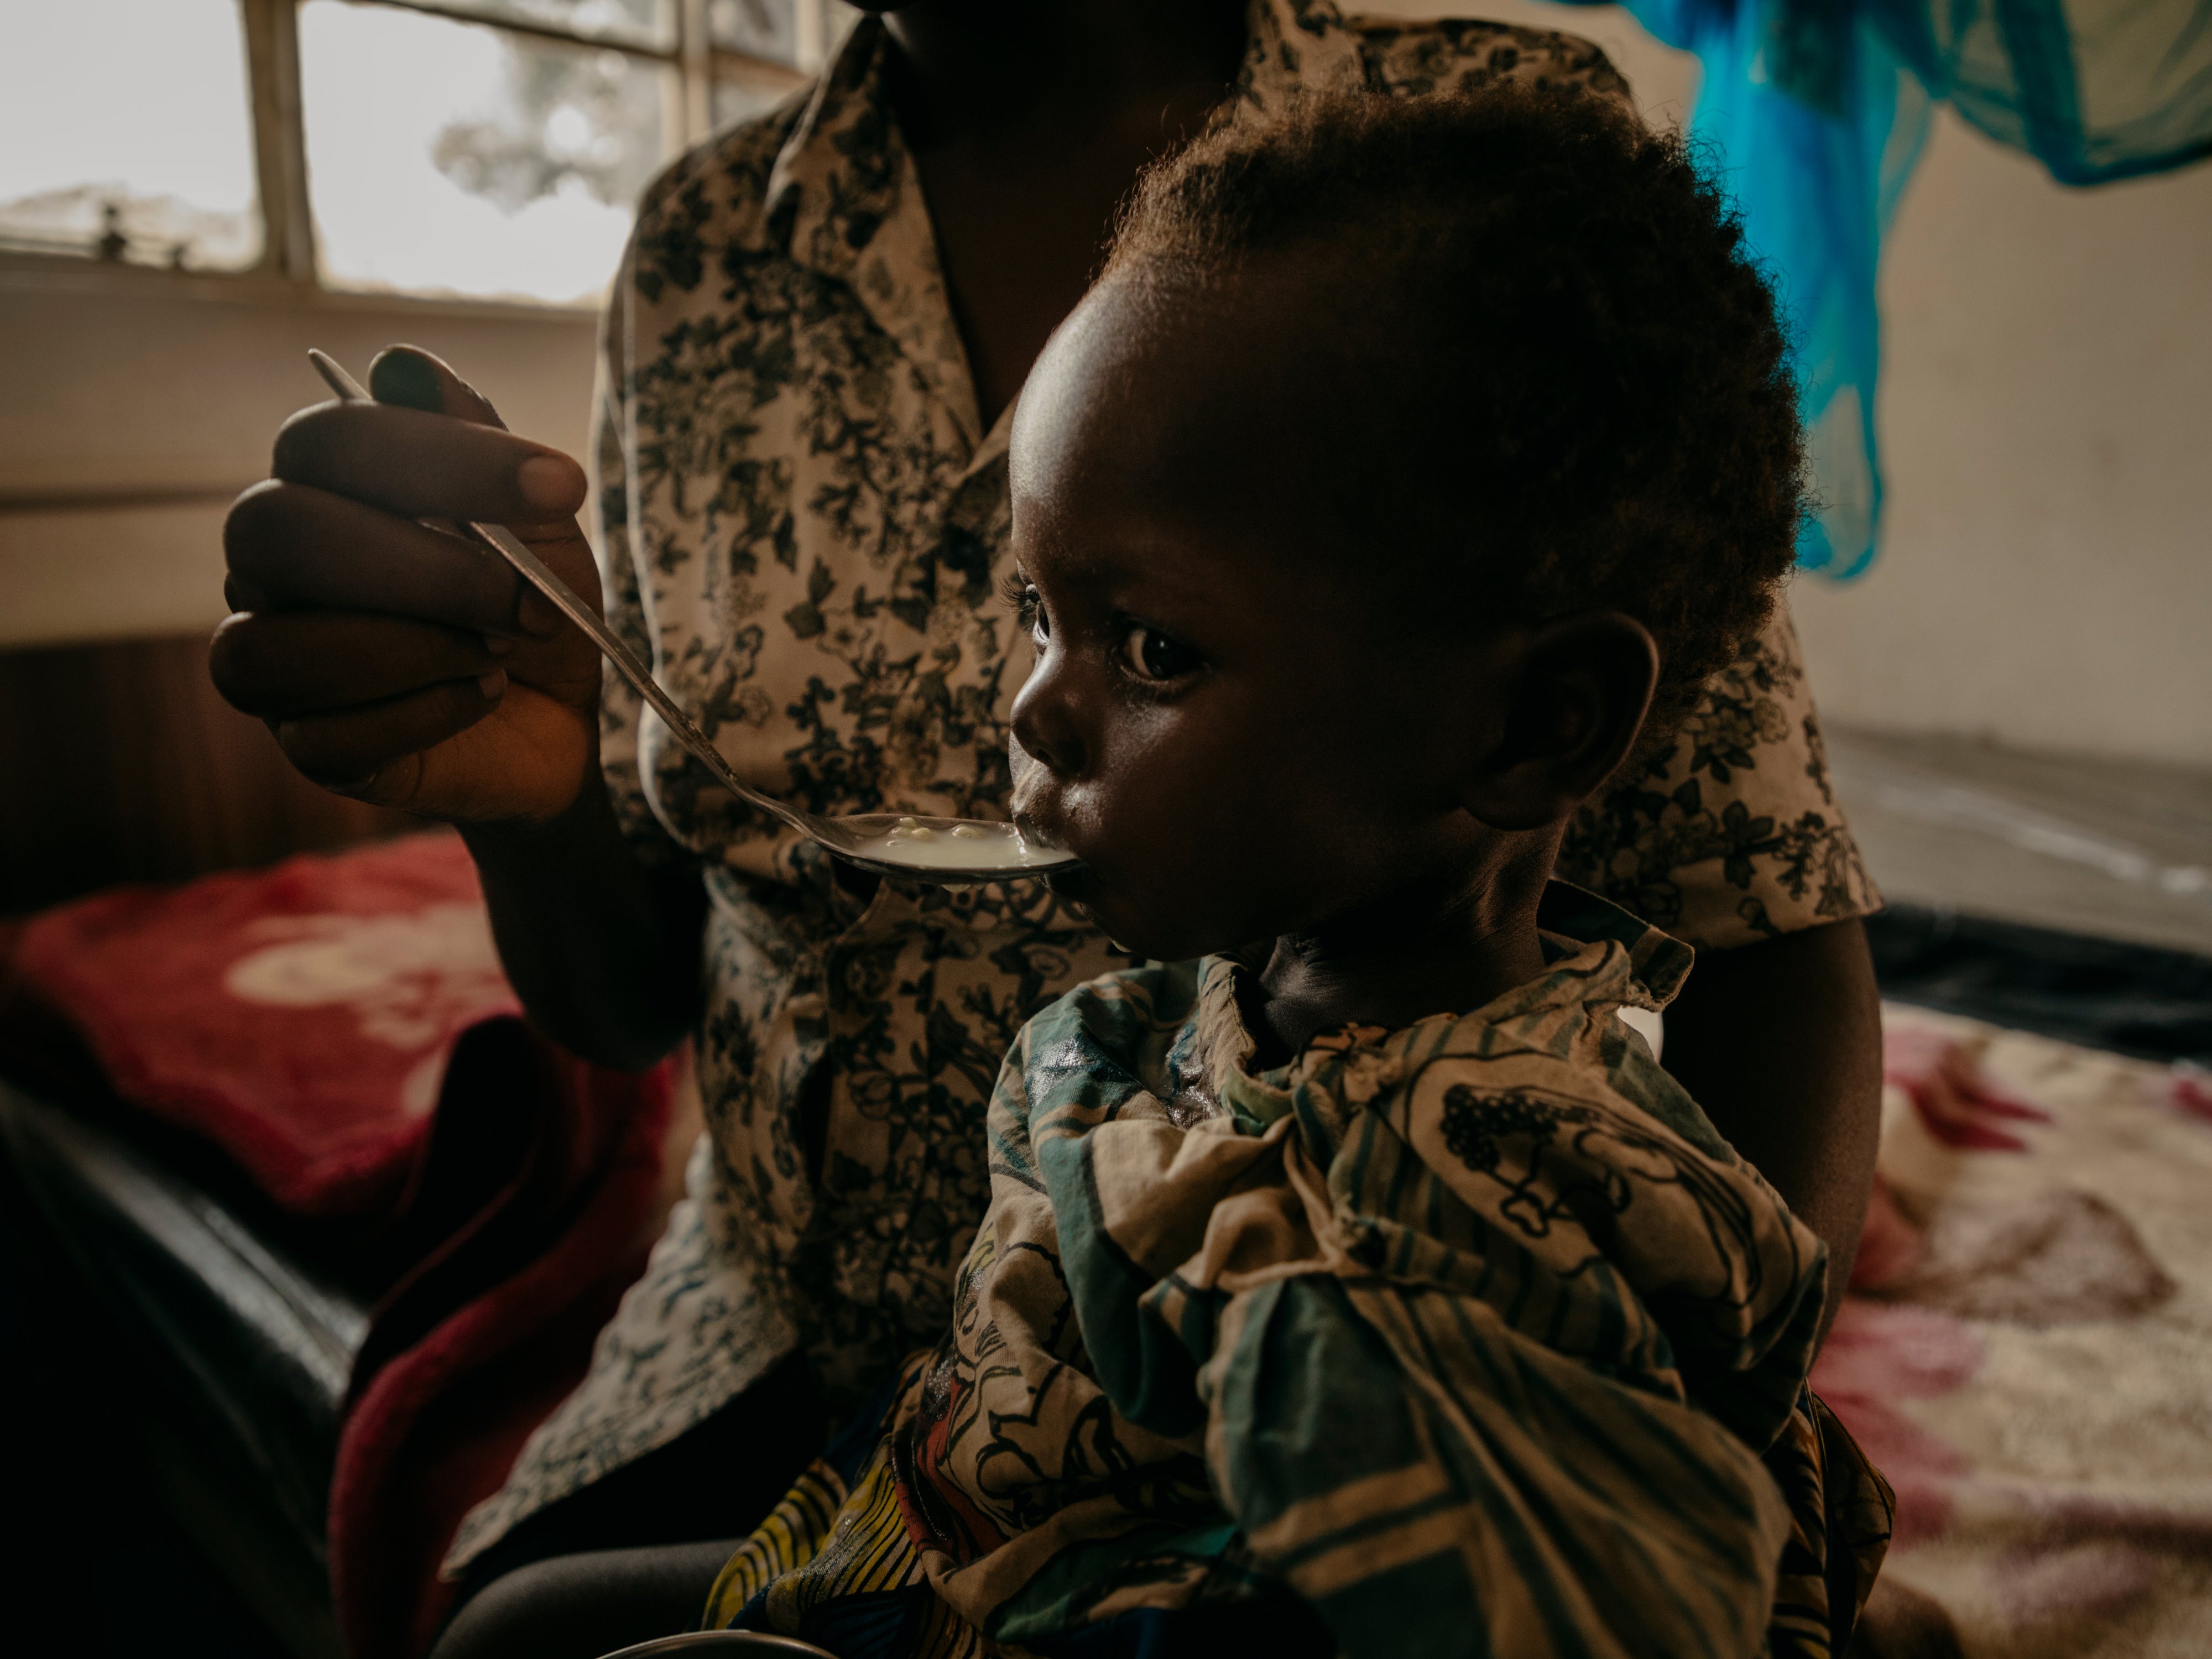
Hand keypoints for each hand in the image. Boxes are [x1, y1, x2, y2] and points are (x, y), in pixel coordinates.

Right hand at [212, 346, 600, 823]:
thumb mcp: (534, 522)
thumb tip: (404, 366)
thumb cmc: (530, 604)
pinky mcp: (308, 746)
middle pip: (274, 529)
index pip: (325, 439)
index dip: (440, 454)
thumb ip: (477, 442)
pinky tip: (481, 696)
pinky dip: (422, 714)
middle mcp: (274, 566)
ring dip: (415, 646)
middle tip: (522, 597)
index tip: (562, 484)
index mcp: (322, 488)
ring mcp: (276, 657)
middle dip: (419, 564)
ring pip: (275, 644)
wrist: (558, 721)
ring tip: (502, 650)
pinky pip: (324, 736)